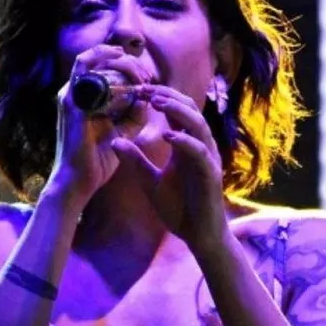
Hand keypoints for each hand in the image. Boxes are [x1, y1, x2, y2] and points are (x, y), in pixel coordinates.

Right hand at [49, 45, 151, 199]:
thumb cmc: (98, 160)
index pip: (101, 66)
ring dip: (119, 62)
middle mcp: (72, 92)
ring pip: (90, 58)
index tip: (148, 78)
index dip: (126, 65)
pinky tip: (131, 80)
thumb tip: (145, 97)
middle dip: (127, 61)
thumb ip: (133, 115)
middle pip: (97, 58)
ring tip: (140, 75)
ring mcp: (69, 95)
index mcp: (83, 98)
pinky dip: (110, 70)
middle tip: (147, 76)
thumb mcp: (123, 132)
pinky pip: (86, 72)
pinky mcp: (70, 102)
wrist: (79, 182)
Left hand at [110, 84, 228, 252]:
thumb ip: (136, 161)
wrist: (198, 236)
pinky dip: (185, 141)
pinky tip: (168, 135)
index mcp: (186, 145)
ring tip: (156, 101)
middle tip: (143, 88)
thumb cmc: (179, 209)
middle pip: (189, 109)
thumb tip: (115, 141)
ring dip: (177, 110)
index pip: (176, 111)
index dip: (159, 96)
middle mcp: (199, 146)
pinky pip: (200, 151)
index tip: (136, 89)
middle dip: (167, 95)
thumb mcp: (150, 181)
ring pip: (198, 124)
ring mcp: (207, 159)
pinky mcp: (211, 174)